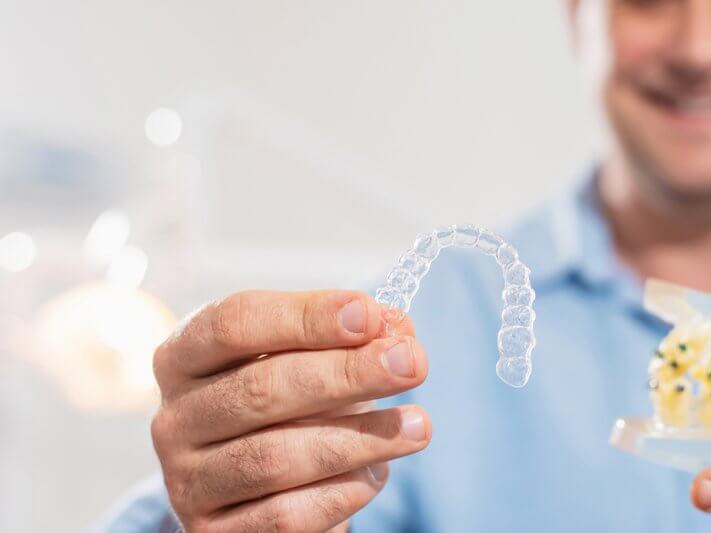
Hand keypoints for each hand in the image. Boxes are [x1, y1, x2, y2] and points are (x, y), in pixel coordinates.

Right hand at [150, 290, 430, 531]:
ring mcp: (186, 480)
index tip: (370, 314)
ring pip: (276, 458)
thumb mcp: (314, 358)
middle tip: (412, 364)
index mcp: (185, 355)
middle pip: (262, 388)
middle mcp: (175, 417)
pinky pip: (285, 515)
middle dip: (348, 373)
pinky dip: (342, 492)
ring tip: (418, 426)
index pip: (236, 322)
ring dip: (360, 438)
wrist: (262, 485)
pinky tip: (378, 473)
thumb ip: (353, 337)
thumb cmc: (291, 403)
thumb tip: (397, 329)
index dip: (306, 316)